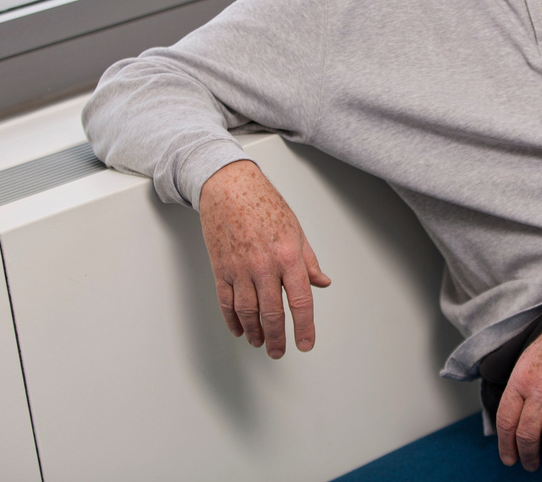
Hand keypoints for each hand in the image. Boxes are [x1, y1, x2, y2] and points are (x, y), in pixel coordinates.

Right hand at [199, 160, 330, 358]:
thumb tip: (321, 282)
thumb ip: (309, 261)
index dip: (304, 327)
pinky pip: (226, 303)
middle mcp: (264, 266)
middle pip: (272, 313)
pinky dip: (233, 320)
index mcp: (288, 256)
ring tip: (261, 342)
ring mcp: (240, 270)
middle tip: (280, 351)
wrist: (230, 189)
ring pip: (247, 312)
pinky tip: (240, 329)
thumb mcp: (296, 231)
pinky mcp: (221, 270)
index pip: (300, 301)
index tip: (306, 343)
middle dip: (278, 337)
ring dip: (255, 332)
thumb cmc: (264, 205)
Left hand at [496, 302, 541, 470]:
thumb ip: (522, 387)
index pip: (505, 419)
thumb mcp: (530, 357)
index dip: (505, 444)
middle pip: (526, 435)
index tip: (508, 457)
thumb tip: (515, 418)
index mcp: (522, 377)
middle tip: (529, 463)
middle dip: (526, 454)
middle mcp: (541, 389)